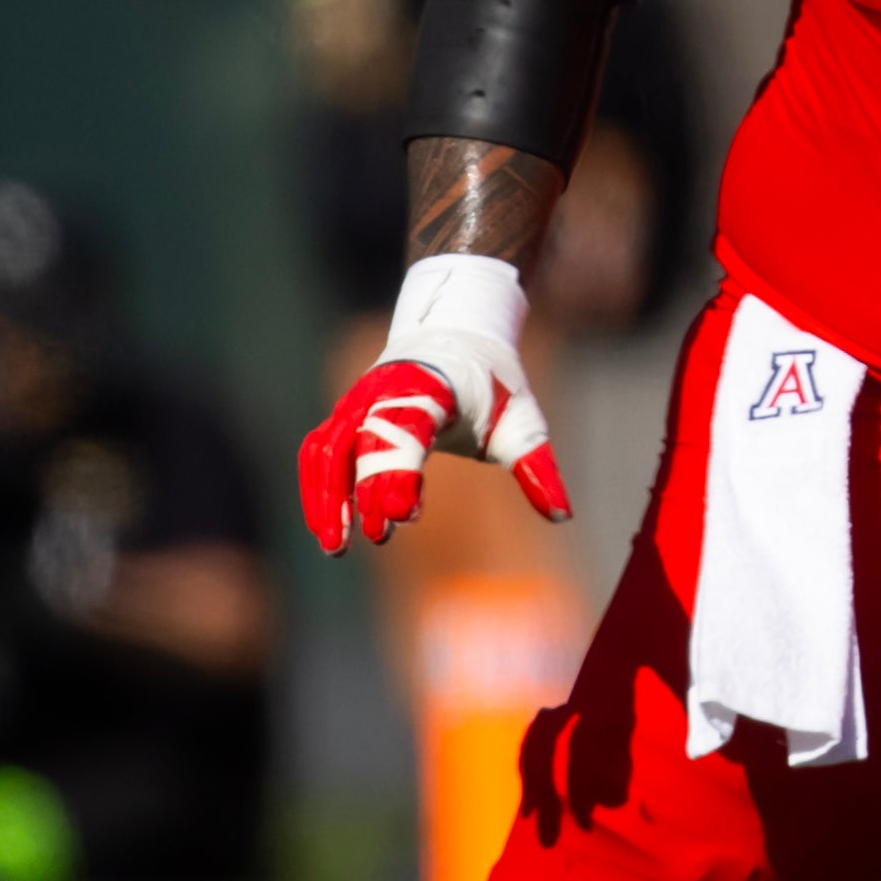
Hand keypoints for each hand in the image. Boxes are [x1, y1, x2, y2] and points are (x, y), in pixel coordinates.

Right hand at [298, 256, 564, 551]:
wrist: (457, 333)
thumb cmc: (493, 384)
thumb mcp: (523, 421)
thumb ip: (537, 468)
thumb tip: (563, 515)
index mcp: (433, 384)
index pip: (407, 426)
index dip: (400, 470)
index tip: (404, 517)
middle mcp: (386, 388)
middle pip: (362, 440)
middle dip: (366, 489)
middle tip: (380, 536)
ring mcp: (359, 399)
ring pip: (327, 447)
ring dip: (326, 496)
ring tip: (335, 546)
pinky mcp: (345, 414)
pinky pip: (319, 452)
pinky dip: (318, 488)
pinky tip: (330, 528)